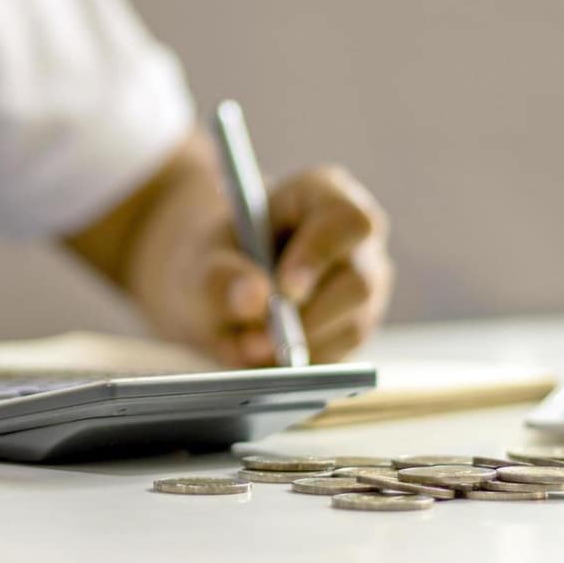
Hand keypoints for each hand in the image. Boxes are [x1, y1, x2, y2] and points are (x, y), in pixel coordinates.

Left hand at [127, 164, 392, 366]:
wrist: (214, 287)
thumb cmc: (213, 258)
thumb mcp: (200, 261)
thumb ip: (220, 276)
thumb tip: (255, 300)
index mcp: (324, 196)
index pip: (347, 221)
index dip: (320, 255)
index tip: (285, 288)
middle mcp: (356, 242)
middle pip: (358, 283)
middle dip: (306, 318)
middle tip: (255, 339)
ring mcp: (363, 288)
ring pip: (351, 327)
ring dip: (298, 347)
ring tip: (246, 347)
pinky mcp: (354, 329)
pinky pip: (340, 358)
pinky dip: (299, 366)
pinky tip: (263, 359)